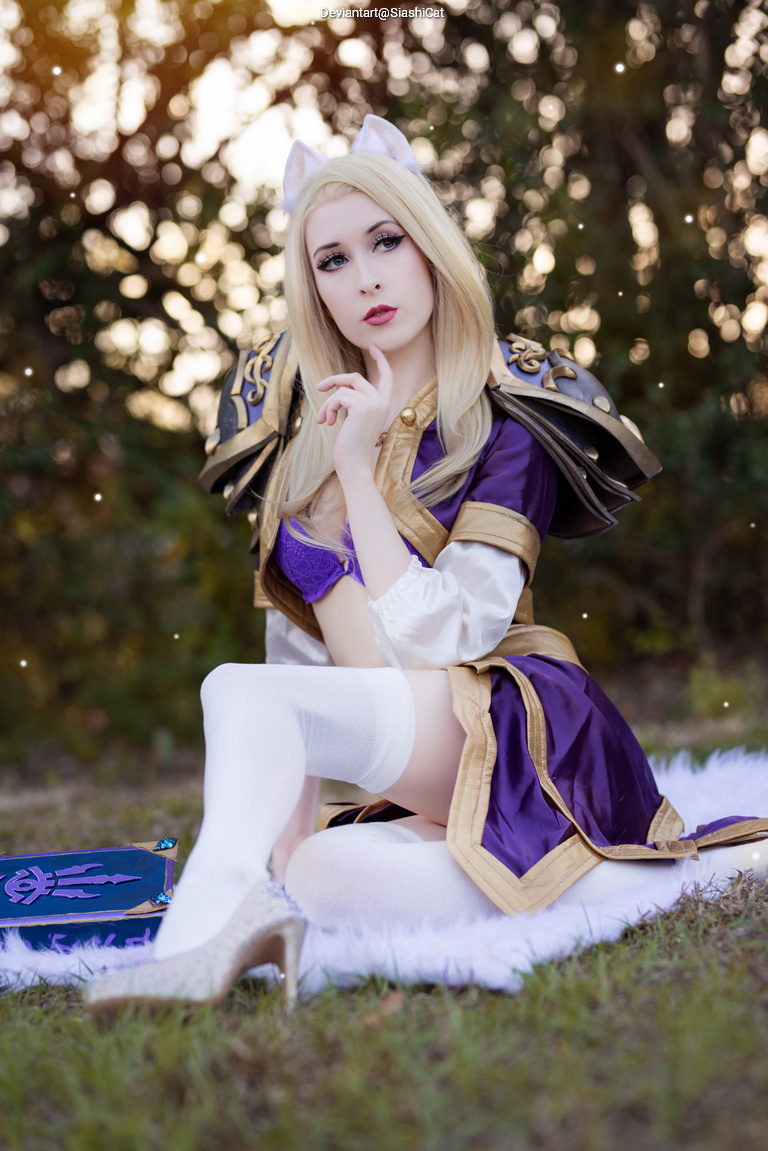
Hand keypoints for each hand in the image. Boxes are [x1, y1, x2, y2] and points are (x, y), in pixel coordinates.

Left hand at [316, 343, 392, 483]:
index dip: (381, 360)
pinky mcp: (363, 407)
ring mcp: (375, 403)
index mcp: (384, 405)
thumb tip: (339, 388)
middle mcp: (383, 402)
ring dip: (328, 404)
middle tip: (319, 388)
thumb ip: (354, 403)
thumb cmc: (352, 448)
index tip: (374, 347)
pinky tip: (327, 422)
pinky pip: (339, 397)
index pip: (387, 377)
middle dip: (334, 381)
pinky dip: (328, 408)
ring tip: (323, 420)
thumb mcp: (355, 421)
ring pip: (343, 389)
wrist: (355, 466)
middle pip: (356, 378)